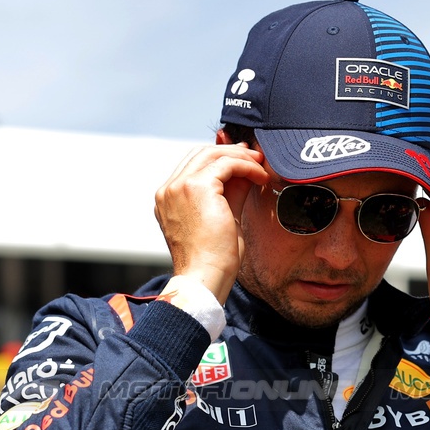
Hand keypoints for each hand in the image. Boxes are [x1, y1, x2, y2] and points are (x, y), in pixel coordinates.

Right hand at [153, 137, 267, 303]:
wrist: (206, 277)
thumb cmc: (213, 260)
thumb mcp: (223, 218)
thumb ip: (230, 193)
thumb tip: (246, 172)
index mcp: (169, 199)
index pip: (194, 165)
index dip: (221, 158)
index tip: (244, 161)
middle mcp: (169, 190)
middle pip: (201, 154)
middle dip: (231, 152)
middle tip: (255, 158)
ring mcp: (179, 187)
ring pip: (212, 154)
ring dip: (240, 156)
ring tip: (260, 166)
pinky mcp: (197, 187)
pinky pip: (226, 164)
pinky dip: (246, 166)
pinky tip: (261, 176)